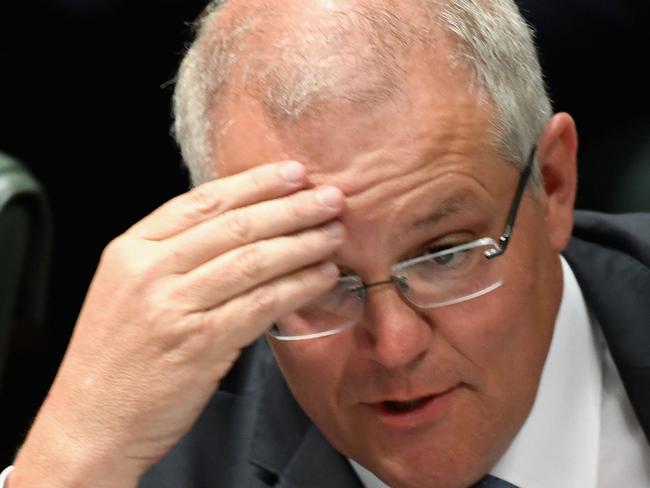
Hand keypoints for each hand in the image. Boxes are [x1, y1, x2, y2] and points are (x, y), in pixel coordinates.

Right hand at [11, 161, 344, 487]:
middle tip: (330, 197)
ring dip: (302, 244)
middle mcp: (151, 271)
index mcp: (131, 249)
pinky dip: (298, 286)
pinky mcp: (201, 344)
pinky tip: (322, 276)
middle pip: (235, 226)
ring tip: (334, 233)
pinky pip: (261, 304)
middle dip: (291, 208)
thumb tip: (242, 229)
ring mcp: (175, 307)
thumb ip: (174, 256)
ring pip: (254, 261)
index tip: (293, 173)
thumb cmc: (117, 357)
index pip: (203, 201)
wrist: (92, 421)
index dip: (256, 184)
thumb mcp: (127, 289)